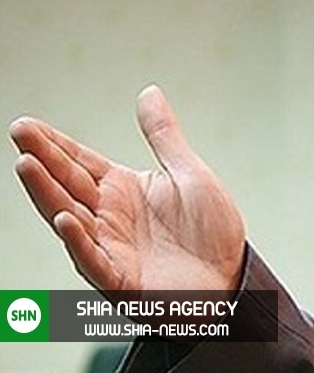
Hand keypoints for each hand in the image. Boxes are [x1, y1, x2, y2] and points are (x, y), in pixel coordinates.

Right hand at [9, 86, 245, 294]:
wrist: (233, 280)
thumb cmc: (211, 233)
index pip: (80, 162)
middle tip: (19, 133)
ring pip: (70, 217)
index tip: (26, 124)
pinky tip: (66, 218)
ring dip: (48, 193)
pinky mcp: (121, 278)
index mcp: (123, 191)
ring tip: (27, 165)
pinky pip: (95, 258)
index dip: (55, 144)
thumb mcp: (191, 174)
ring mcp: (110, 248)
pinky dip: (79, 240)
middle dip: (42, 159)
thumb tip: (148, 92)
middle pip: (67, 184)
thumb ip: (164, 136)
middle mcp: (109, 217)